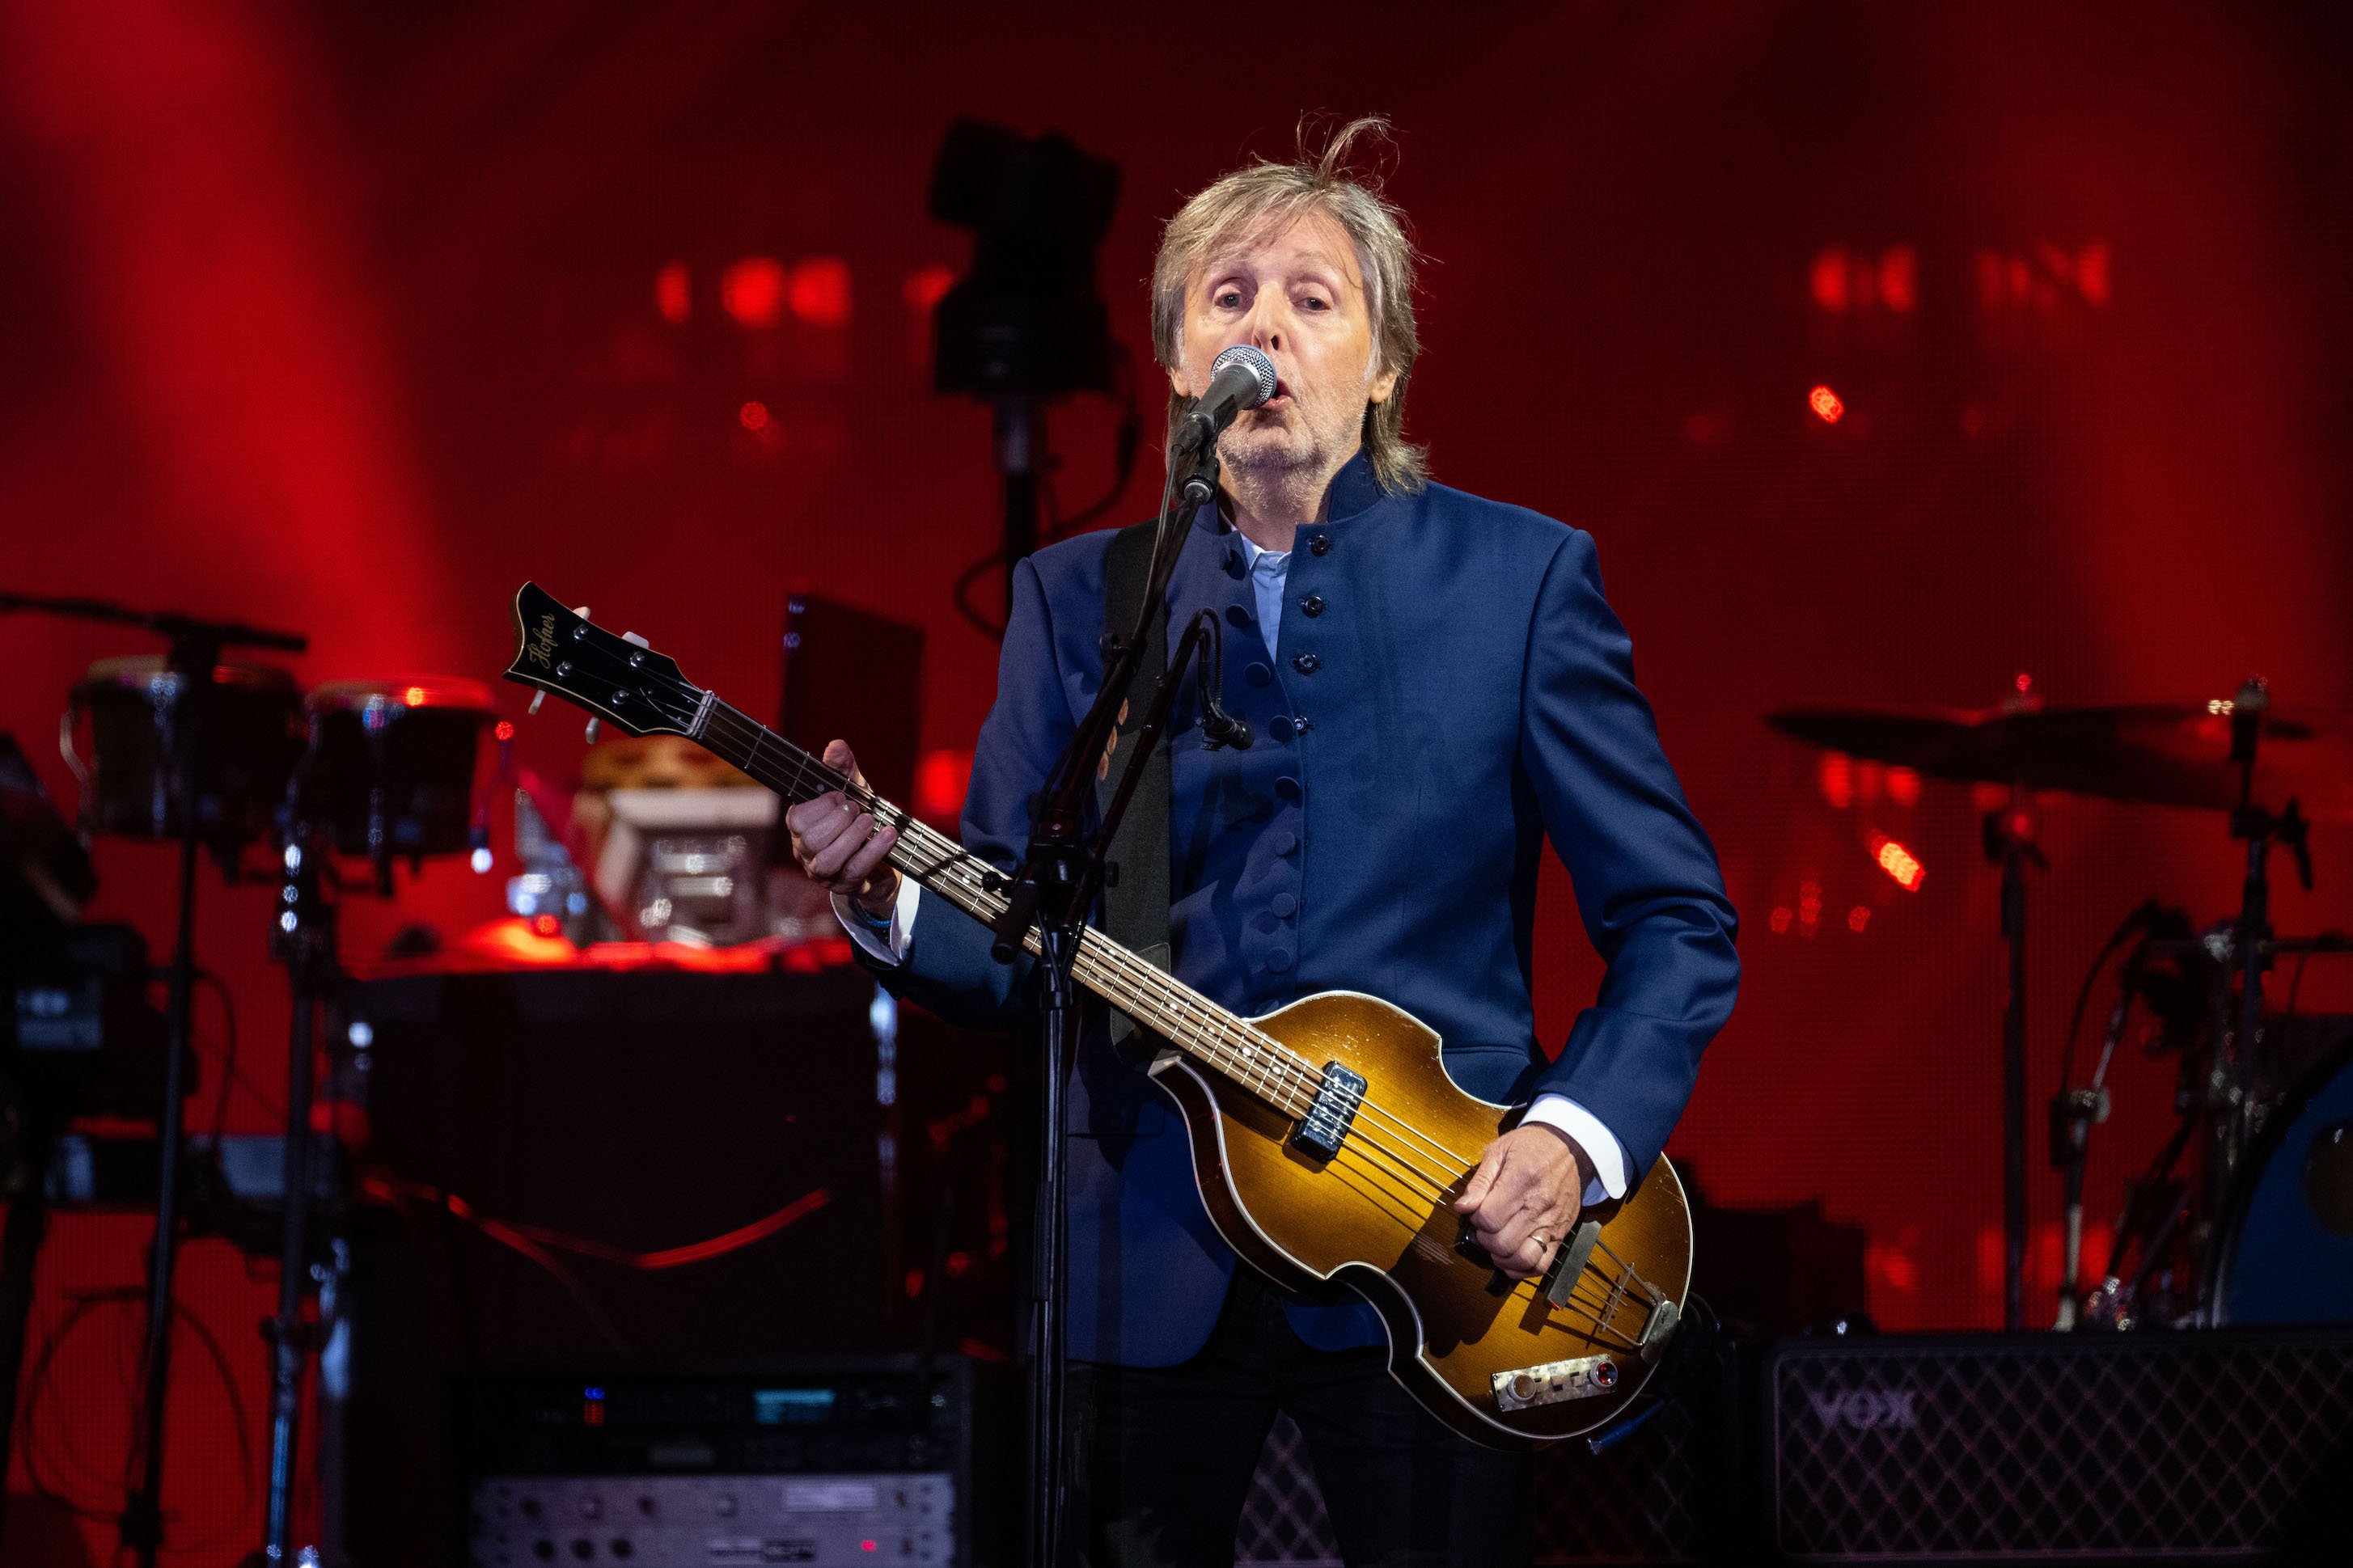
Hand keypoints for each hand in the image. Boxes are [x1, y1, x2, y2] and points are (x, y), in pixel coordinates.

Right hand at [783, 740, 901, 919]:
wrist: (882, 856)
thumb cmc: (858, 819)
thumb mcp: (852, 790)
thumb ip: (842, 769)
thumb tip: (837, 745)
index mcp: (802, 828)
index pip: (796, 819)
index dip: (819, 805)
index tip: (840, 795)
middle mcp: (807, 853)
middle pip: (810, 840)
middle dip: (837, 820)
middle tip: (856, 809)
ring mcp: (826, 873)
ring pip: (828, 861)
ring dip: (852, 837)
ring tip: (869, 820)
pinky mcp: (847, 886)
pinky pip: (855, 871)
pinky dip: (874, 850)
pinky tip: (889, 833)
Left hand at [1451, 1122, 1590, 1280]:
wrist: (1568, 1146)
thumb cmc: (1530, 1147)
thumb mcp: (1499, 1151)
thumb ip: (1480, 1182)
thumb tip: (1463, 1207)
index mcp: (1521, 1180)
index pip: (1489, 1218)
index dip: (1476, 1219)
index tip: (1478, 1211)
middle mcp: (1539, 1205)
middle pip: (1502, 1243)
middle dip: (1486, 1240)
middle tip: (1486, 1228)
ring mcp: (1552, 1222)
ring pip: (1523, 1259)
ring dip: (1503, 1257)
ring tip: (1498, 1244)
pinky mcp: (1562, 1233)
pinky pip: (1542, 1265)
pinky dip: (1523, 1269)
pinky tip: (1512, 1258)